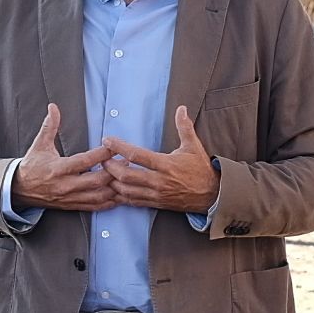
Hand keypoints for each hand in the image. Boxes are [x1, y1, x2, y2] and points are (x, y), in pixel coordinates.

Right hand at [11, 103, 117, 210]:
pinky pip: (93, 207)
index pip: (85, 161)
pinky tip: (117, 197)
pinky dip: (108, 203)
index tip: (114, 147)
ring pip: (98, 196)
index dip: (102, 154)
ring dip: (114, 189)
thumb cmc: (32, 166)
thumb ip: (49, 126)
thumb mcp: (39, 145)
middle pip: (96, 181)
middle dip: (113, 172)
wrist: (19, 189)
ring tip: (125, 179)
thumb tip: (53, 107)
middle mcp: (65, 185)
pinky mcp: (71, 205)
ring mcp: (69, 197)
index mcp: (59, 168)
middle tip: (126, 162)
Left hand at [103, 106, 220, 212]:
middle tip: (101, 159)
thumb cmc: (201, 170)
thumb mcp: (194, 147)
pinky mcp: (156, 203)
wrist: (212, 195)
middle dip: (110, 167)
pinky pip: (133, 202)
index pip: (137, 155)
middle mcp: (159, 181)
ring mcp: (156, 194)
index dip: (118, 147)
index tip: (107, 140)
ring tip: (104, 174)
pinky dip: (121, 196)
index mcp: (166, 164)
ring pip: (127, 190)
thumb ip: (184, 127)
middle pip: (126, 175)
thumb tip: (181, 108)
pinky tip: (114, 189)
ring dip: (112, 182)